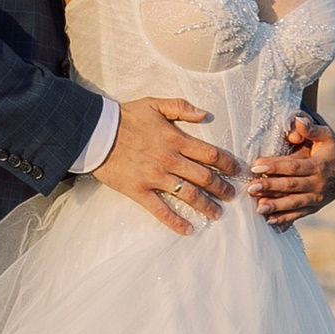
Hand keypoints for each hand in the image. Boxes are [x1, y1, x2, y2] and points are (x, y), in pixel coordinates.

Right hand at [96, 95, 240, 235]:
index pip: (210, 154)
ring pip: (189, 195)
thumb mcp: (154, 103)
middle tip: (232, 196)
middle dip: (222, 188)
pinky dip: (176, 222)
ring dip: (206, 206)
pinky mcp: (140, 191)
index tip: (238, 171)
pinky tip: (188, 230)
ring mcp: (155, 177)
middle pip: (205, 177)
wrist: (96, 132)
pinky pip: (161, 210)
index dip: (228, 164)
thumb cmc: (126, 116)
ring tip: (217, 214)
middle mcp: (170, 160)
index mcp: (176, 139)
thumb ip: (181, 107)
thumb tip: (205, 114)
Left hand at [248, 113, 334, 228]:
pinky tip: (269, 220)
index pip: (294, 166)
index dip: (275, 166)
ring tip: (258, 208)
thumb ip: (311, 129)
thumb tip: (297, 119)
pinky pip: (298, 214)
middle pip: (291, 186)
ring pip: (294, 203)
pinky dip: (284, 218)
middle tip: (251, 187)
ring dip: (276, 206)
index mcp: (318, 166)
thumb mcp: (326, 135)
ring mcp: (317, 199)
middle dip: (270, 187)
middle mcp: (318, 185)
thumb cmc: (333, 149)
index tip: (257, 165)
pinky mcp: (314, 207)